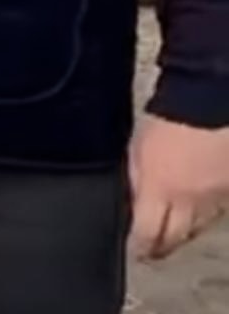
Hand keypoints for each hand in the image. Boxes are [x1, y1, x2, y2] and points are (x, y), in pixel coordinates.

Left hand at [129, 114, 228, 259]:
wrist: (208, 100)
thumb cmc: (168, 117)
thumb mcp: (139, 146)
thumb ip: (137, 178)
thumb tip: (134, 202)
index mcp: (160, 188)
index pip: (148, 233)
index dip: (140, 246)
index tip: (136, 250)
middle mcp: (188, 201)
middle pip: (175, 239)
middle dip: (162, 247)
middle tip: (153, 249)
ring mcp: (213, 199)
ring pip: (197, 229)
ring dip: (183, 231)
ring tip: (172, 229)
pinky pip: (215, 213)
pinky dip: (204, 214)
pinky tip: (195, 207)